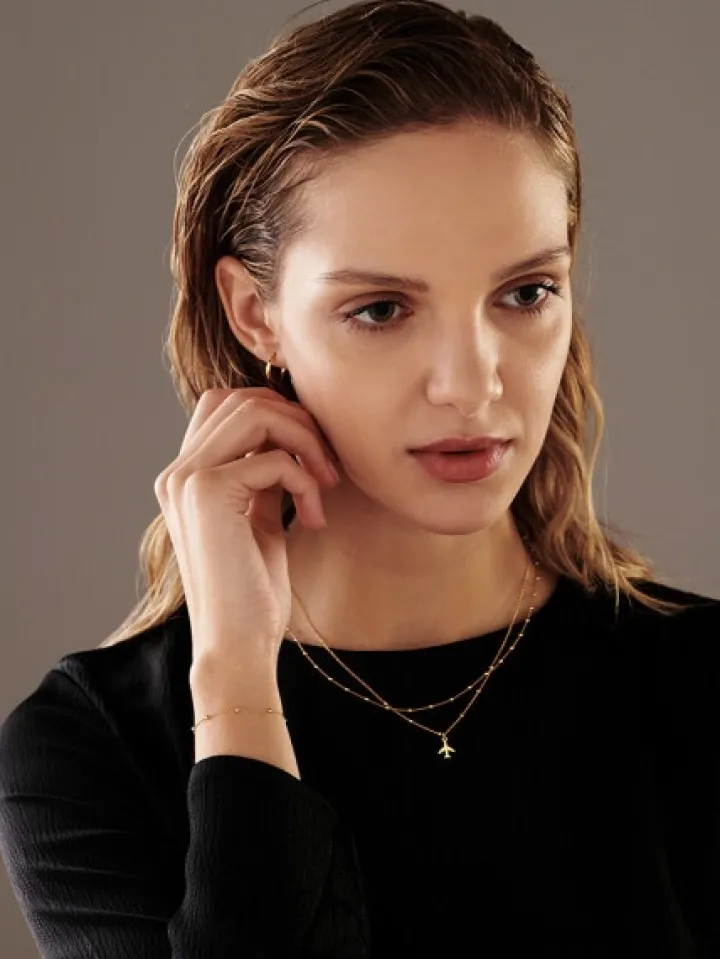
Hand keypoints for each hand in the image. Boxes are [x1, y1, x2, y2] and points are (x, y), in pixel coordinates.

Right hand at [153, 387, 339, 669]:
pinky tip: (313, 520)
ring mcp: (186, 479)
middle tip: (328, 467)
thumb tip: (291, 434)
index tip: (312, 455)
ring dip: (305, 441)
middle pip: (244, 399)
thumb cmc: (252, 590)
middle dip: (299, 422)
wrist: (238, 643)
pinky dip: (305, 481)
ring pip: (256, 413)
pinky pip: (274, 458)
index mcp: (185, 476)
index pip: (227, 404)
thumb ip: (262, 474)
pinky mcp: (208, 493)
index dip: (278, 414)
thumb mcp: (259, 518)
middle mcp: (177, 472)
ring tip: (326, 484)